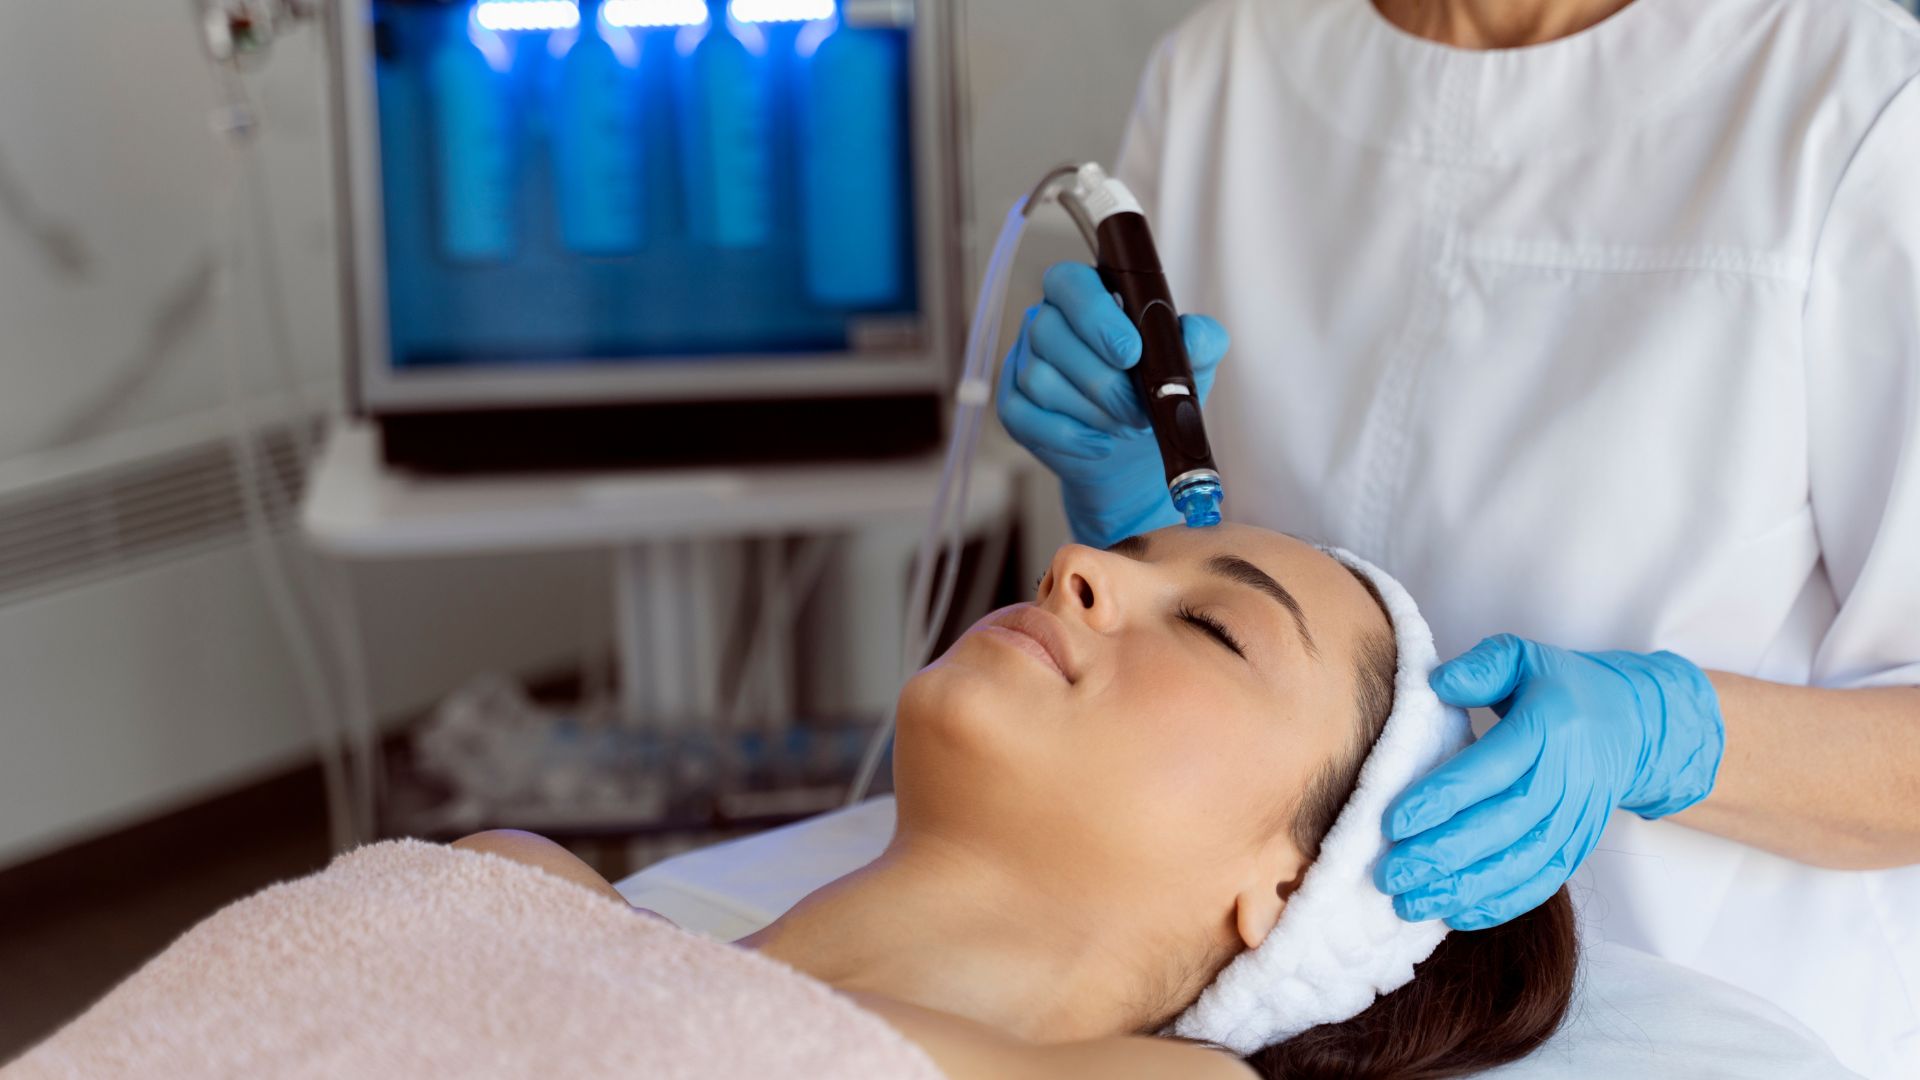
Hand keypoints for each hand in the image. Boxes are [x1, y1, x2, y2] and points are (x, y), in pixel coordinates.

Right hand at [996, 262, 1228, 547]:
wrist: (1136, 454)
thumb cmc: (1159, 393)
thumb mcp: (1192, 364)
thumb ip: (1202, 340)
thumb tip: (1190, 336)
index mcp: (1088, 295)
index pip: (1068, 282)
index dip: (1094, 314)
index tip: (1131, 352)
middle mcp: (1048, 321)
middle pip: (1049, 332)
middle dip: (1100, 379)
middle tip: (1138, 410)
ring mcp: (1024, 363)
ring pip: (1039, 378)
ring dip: (1089, 410)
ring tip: (1126, 426)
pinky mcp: (1014, 406)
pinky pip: (1022, 416)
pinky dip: (1068, 435)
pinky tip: (1101, 445)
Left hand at [1375, 635, 1724, 929]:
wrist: (1632, 726)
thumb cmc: (1560, 688)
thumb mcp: (1524, 658)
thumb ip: (1482, 667)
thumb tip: (1438, 683)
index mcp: (1548, 728)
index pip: (1491, 768)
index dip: (1442, 798)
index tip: (1392, 821)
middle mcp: (1566, 780)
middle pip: (1503, 826)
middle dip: (1443, 855)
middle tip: (1389, 874)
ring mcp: (1575, 819)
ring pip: (1520, 864)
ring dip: (1463, 889)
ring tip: (1409, 903)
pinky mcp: (1576, 847)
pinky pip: (1539, 883)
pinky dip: (1499, 904)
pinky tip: (1454, 914)